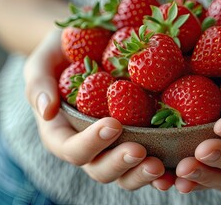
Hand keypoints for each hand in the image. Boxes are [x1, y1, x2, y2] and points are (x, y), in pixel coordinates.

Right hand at [24, 29, 173, 190]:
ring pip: (127, 173)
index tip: (113, 124)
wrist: (89, 47)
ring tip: (160, 167)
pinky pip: (151, 157)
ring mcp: (116, 145)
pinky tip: (181, 164)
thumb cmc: (62, 56)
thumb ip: (39, 85)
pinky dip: (165, 167)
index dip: (92, 143)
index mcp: (64, 134)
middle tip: (140, 152)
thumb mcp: (43, 62)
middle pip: (101, 169)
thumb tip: (46, 111)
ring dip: (142, 174)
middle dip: (120, 165)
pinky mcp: (140, 137)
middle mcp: (91, 146)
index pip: (73, 149)